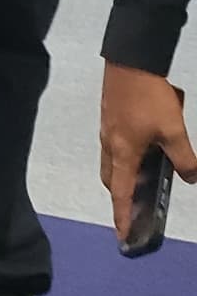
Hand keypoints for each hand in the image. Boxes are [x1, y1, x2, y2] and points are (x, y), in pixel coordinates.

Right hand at [100, 63, 196, 237]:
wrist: (130, 59)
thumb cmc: (149, 97)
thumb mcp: (174, 130)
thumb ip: (184, 158)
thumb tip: (193, 178)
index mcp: (123, 152)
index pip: (121, 194)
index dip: (122, 216)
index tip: (122, 236)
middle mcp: (110, 144)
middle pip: (112, 179)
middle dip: (122, 196)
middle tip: (138, 205)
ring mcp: (107, 129)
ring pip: (112, 161)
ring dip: (125, 174)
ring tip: (147, 175)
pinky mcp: (110, 116)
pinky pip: (115, 145)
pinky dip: (127, 155)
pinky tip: (146, 145)